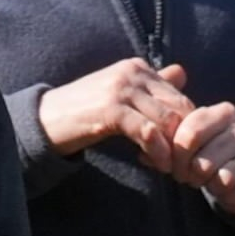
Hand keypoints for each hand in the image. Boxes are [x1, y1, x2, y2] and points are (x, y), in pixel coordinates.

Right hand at [35, 57, 190, 164]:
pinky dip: (157, 152)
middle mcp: (133, 73)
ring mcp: (122, 89)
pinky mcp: (112, 109)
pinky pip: (148, 132)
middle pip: (179, 108)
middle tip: (182, 164)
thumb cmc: (86, 109)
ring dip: (173, 150)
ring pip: (167, 121)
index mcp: (138, 67)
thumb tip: (181, 73)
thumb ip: (151, 85)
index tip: (182, 152)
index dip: (187, 128)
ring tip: (170, 168)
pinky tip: (155, 164)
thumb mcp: (121, 94)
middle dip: (185, 140)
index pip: (180, 97)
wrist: (47, 119)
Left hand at [167, 100, 234, 215]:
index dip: (176, 157)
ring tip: (214, 182)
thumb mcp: (193, 144)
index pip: (188, 135)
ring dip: (212, 187)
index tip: (176, 166)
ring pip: (222, 178)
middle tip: (195, 178)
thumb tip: (144, 154)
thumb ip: (167, 144)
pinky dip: (230, 198)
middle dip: (192, 176)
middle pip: (202, 161)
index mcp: (223, 112)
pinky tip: (233, 192)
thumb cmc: (215, 156)